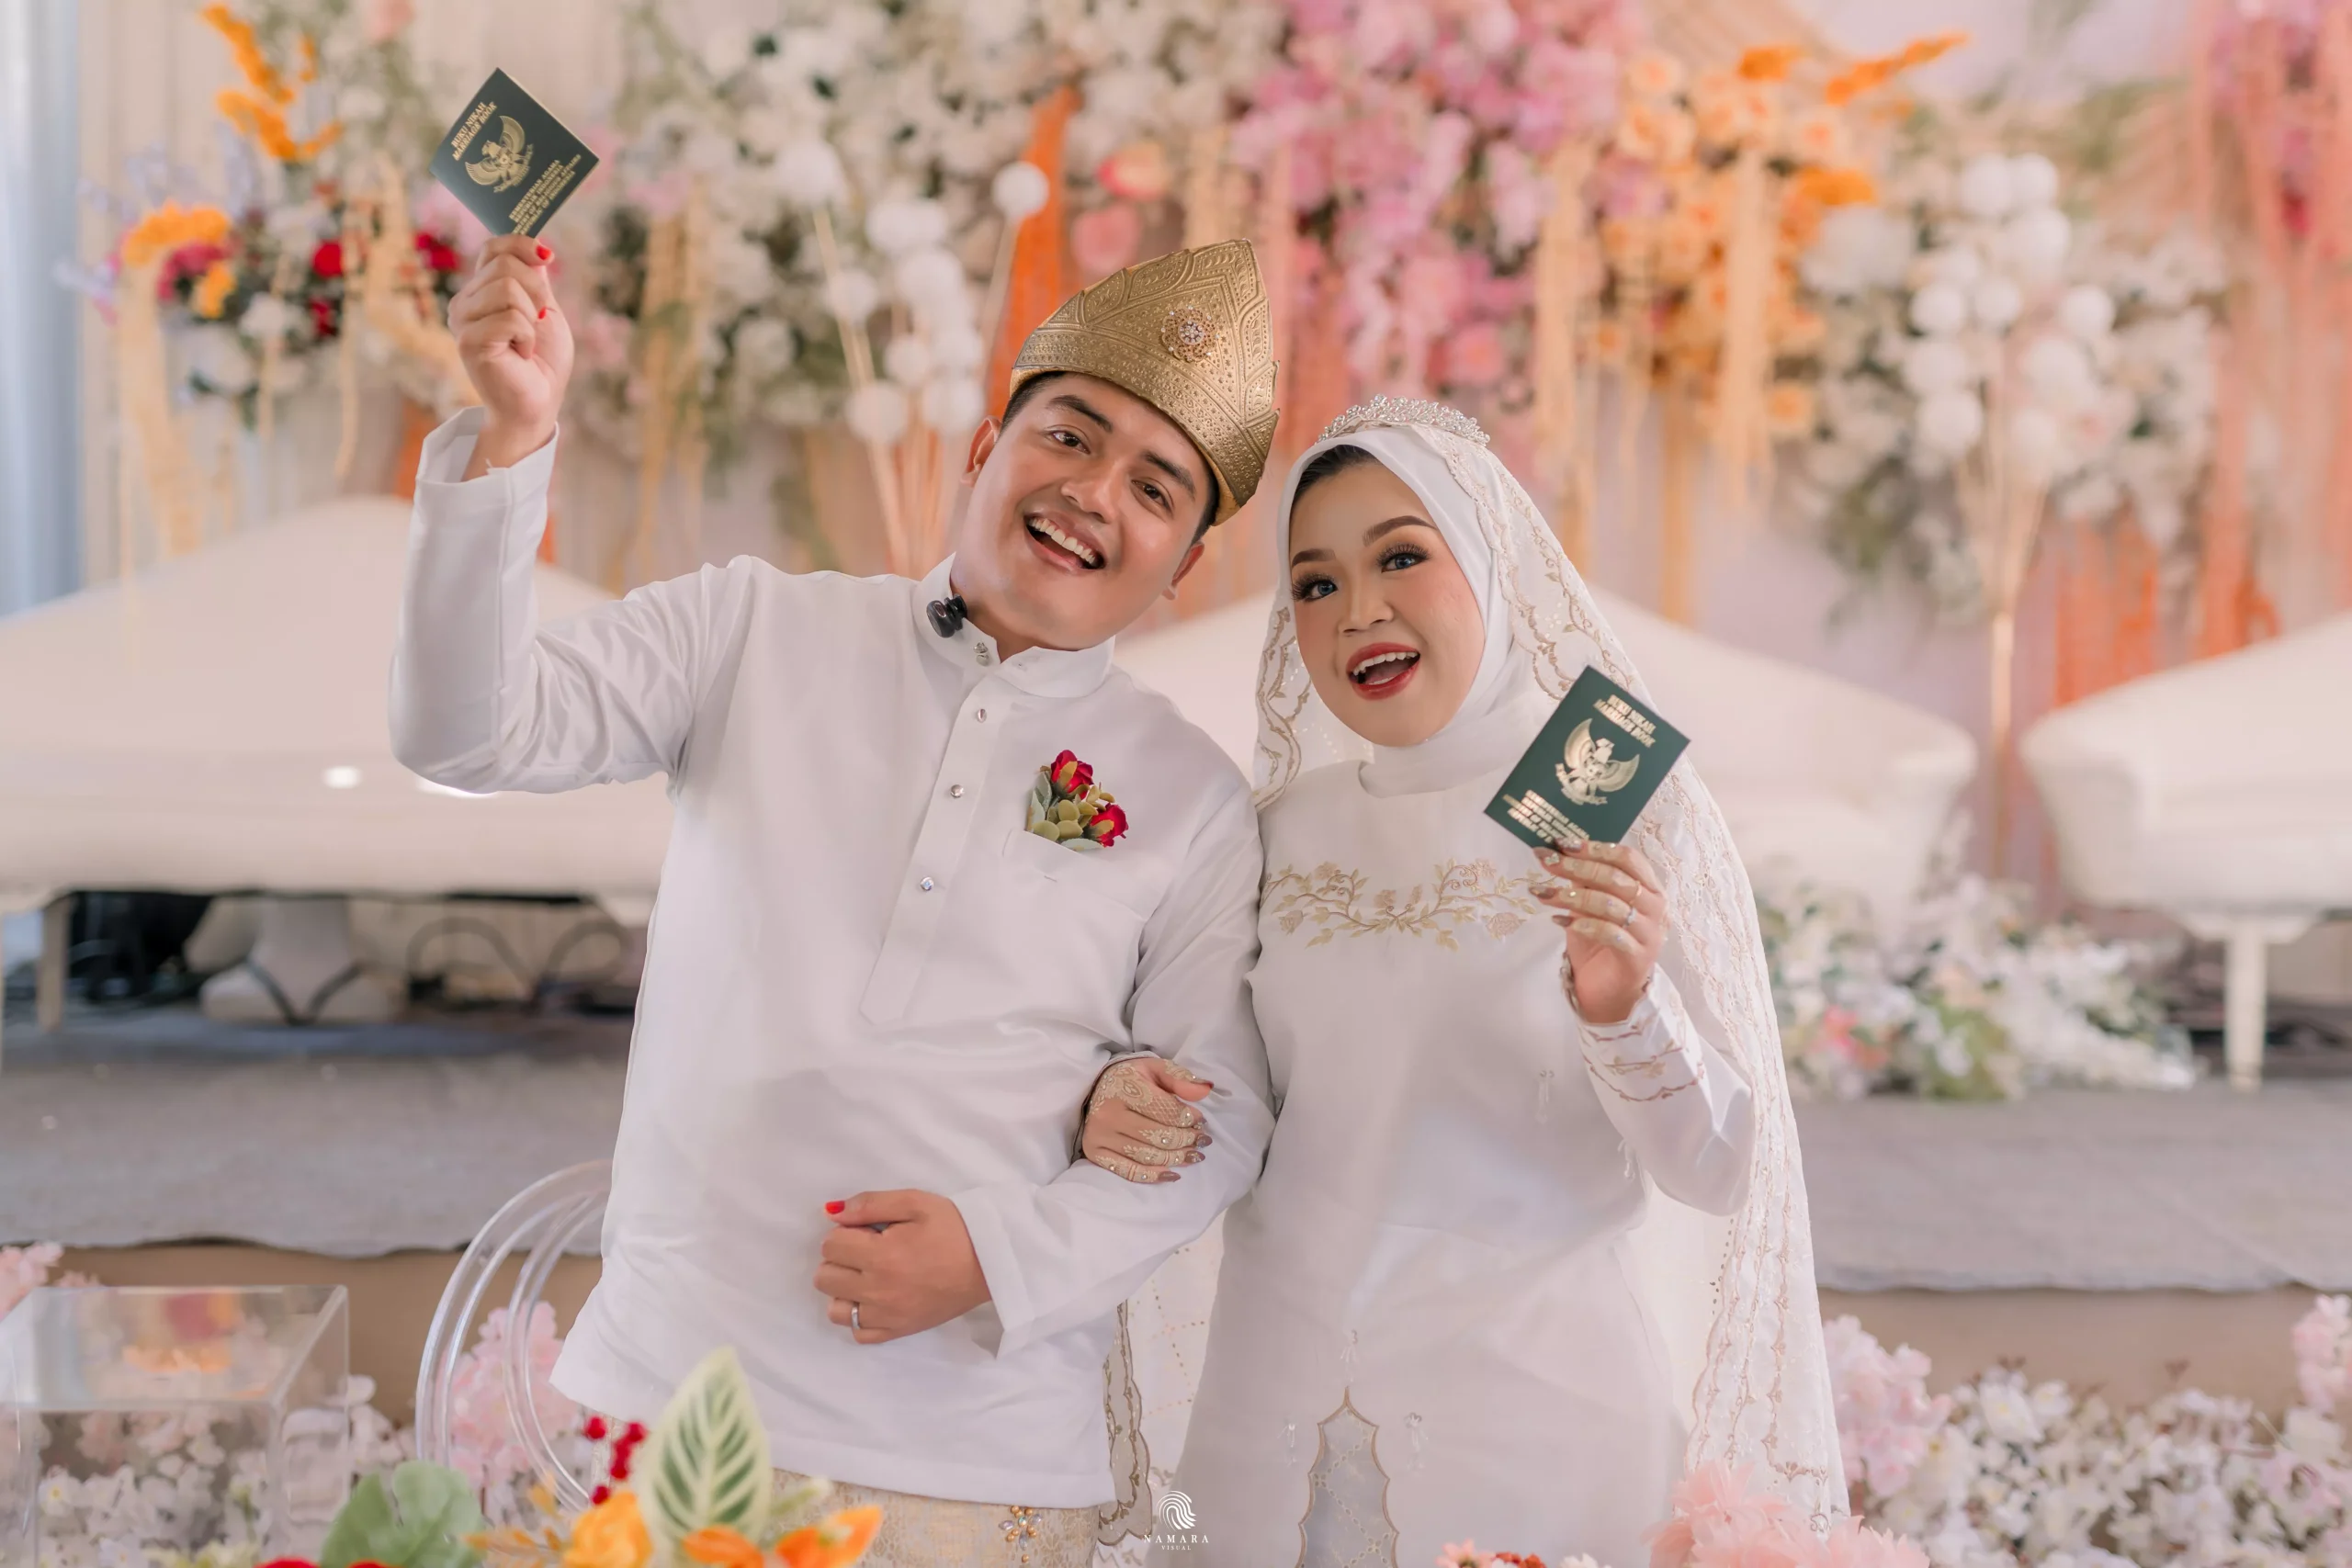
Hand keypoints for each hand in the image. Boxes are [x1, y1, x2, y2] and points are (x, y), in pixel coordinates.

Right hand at [450, 235, 572, 476]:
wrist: (539, 403)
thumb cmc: (542, 362)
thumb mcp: (545, 309)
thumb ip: (534, 278)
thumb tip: (537, 244)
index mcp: (480, 292)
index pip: (493, 248)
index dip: (522, 245)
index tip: (548, 258)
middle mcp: (464, 303)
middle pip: (504, 265)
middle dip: (537, 290)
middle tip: (540, 320)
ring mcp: (462, 322)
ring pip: (507, 288)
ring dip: (532, 317)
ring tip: (526, 341)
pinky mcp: (468, 342)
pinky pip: (510, 318)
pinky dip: (528, 337)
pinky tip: (521, 354)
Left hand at [814, 1190, 989, 1344]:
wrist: (989, 1263)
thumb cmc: (954, 1228)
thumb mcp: (915, 1202)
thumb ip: (870, 1204)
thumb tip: (832, 1212)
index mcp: (880, 1255)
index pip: (830, 1245)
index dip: (845, 1232)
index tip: (867, 1231)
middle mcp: (877, 1290)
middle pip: (825, 1277)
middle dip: (840, 1259)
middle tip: (867, 1250)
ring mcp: (886, 1316)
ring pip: (835, 1309)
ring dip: (844, 1290)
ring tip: (868, 1276)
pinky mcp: (897, 1331)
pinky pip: (858, 1333)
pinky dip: (859, 1316)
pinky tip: (874, 1300)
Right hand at [1079, 1057, 1212, 1184]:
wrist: (1094, 1088)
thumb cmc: (1131, 1078)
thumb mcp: (1154, 1068)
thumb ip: (1179, 1078)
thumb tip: (1205, 1090)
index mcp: (1125, 1088)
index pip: (1165, 1110)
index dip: (1189, 1119)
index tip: (1201, 1122)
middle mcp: (1109, 1114)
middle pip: (1157, 1136)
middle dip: (1186, 1141)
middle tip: (1203, 1142)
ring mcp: (1101, 1136)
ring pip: (1147, 1156)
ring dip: (1176, 1159)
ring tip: (1194, 1156)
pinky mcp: (1095, 1153)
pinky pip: (1129, 1171)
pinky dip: (1153, 1176)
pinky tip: (1172, 1174)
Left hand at [1532, 839, 1666, 1023]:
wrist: (1609, 990)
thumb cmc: (1600, 942)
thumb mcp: (1589, 905)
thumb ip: (1584, 881)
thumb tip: (1559, 851)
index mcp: (1649, 887)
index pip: (1627, 858)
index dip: (1595, 848)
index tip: (1562, 843)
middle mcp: (1656, 907)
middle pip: (1616, 878)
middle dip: (1577, 867)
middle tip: (1546, 862)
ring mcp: (1650, 933)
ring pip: (1610, 904)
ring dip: (1572, 896)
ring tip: (1543, 893)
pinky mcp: (1638, 957)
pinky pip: (1609, 933)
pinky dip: (1582, 924)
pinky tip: (1559, 921)